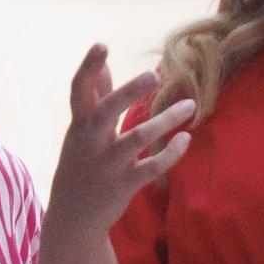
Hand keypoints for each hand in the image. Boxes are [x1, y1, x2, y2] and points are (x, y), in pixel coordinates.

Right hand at [45, 44, 194, 234]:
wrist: (73, 218)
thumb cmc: (80, 167)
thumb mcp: (80, 134)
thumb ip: (95, 99)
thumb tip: (104, 65)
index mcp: (79, 126)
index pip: (79, 91)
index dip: (88, 68)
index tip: (102, 44)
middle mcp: (90, 143)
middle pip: (107, 111)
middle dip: (128, 92)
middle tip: (154, 74)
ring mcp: (107, 165)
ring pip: (137, 139)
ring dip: (165, 121)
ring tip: (190, 106)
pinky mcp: (123, 185)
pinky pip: (152, 167)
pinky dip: (171, 153)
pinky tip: (186, 139)